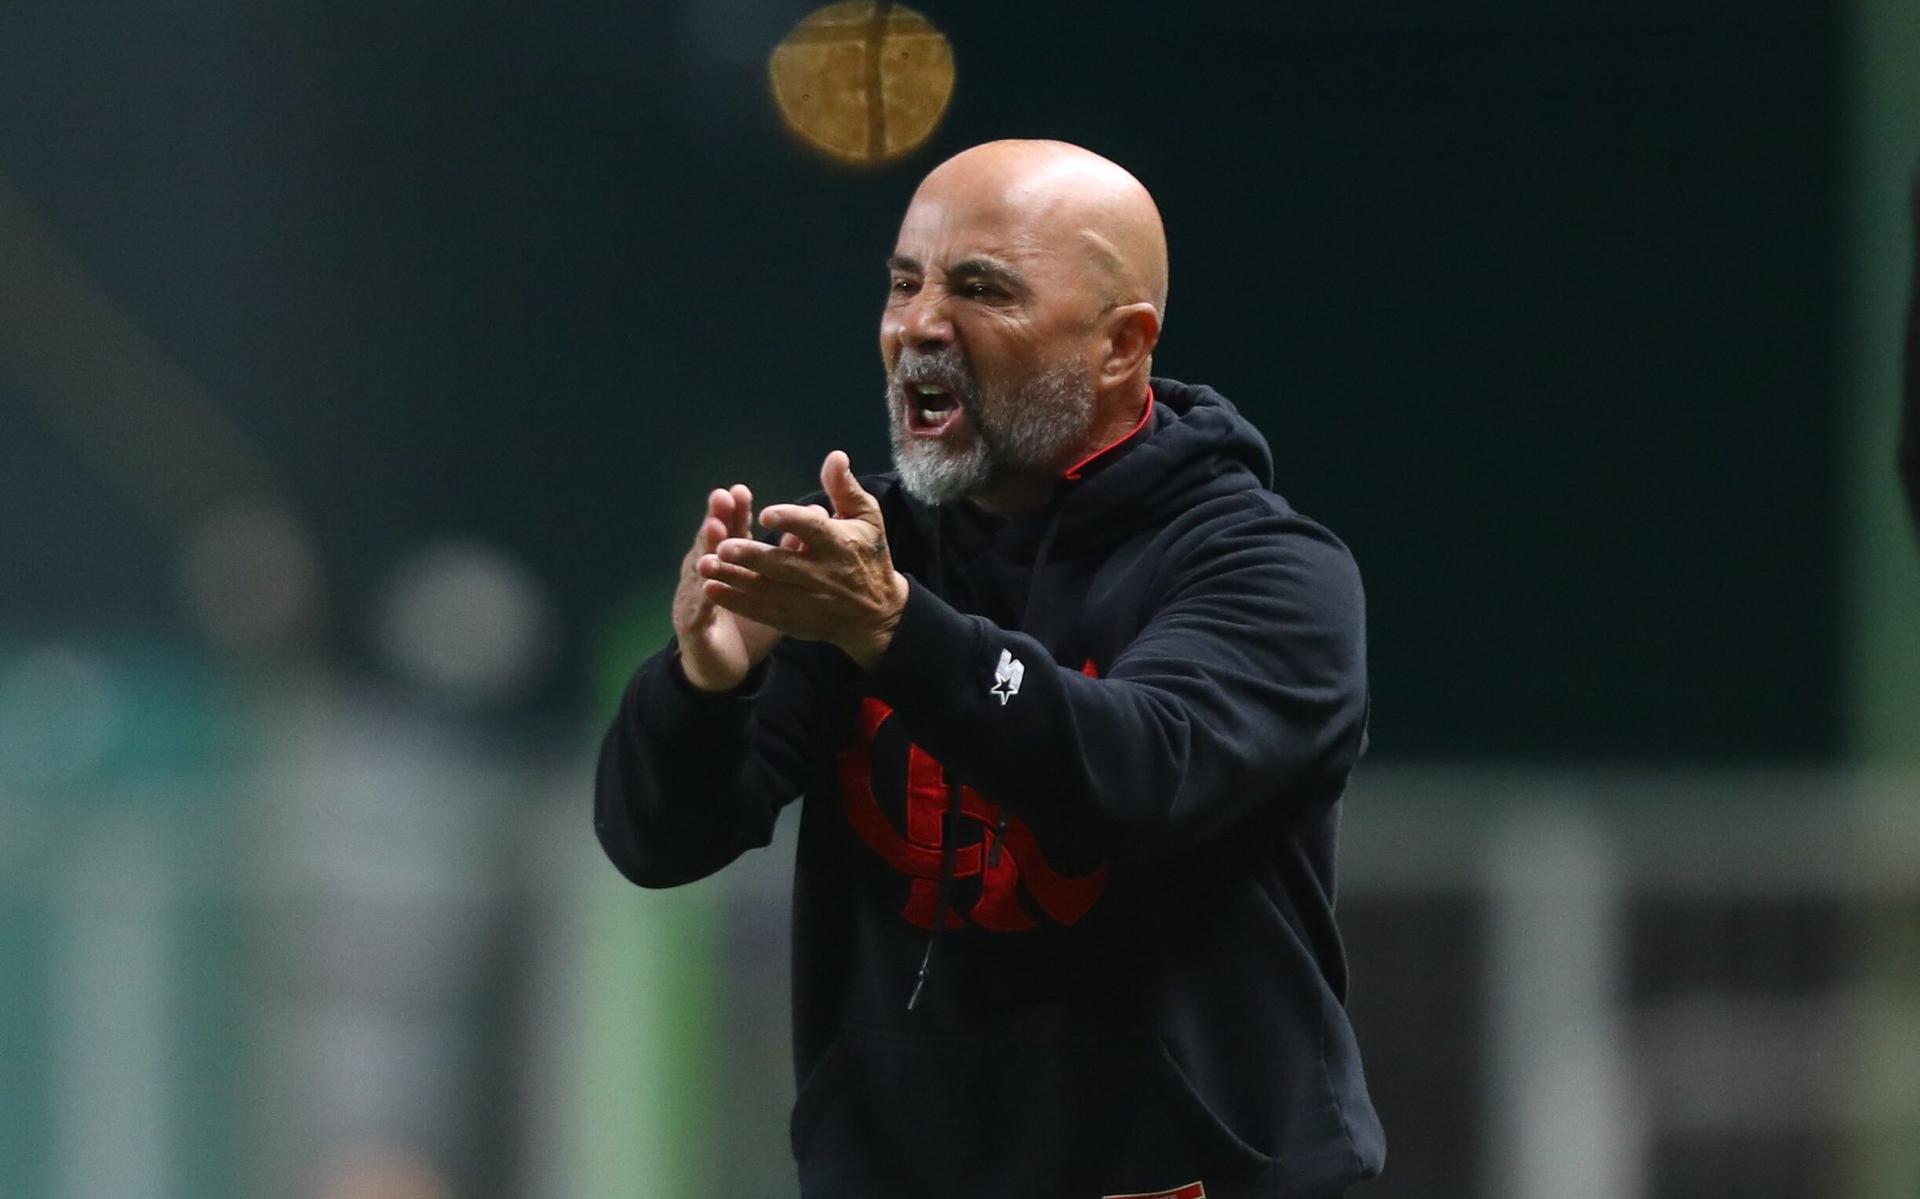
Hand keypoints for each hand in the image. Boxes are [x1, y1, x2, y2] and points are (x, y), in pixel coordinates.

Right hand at [672, 483, 782, 690]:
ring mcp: (694, 599)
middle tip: (722, 497)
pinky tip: (707, 585)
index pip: (730, 532)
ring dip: (705, 549)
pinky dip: (703, 596)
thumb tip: (802, 532)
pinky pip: (698, 610)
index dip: (735, 512)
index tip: (740, 491)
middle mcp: (704, 576)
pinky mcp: (693, 626)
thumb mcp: (771, 590)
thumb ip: (784, 561)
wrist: (722, 667)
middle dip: (716, 519)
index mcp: (725, 565)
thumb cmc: (748, 623)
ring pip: (700, 570)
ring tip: (713, 529)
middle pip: (710, 543)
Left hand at [697, 451, 909, 668]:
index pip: (813, 530)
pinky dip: (736, 602)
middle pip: (782, 565)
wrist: (877, 614)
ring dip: (733, 578)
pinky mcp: (794, 620)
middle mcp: (822, 574)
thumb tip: (835, 456)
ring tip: (705, 565)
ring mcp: (806, 601)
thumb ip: (844, 489)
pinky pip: (761, 611)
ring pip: (765, 589)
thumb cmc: (868, 556)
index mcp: (839, 544)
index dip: (790, 521)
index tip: (765, 513)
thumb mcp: (866, 519)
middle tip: (723, 545)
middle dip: (751, 556)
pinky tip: (711, 589)